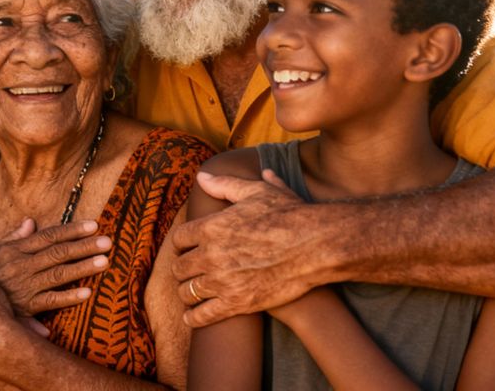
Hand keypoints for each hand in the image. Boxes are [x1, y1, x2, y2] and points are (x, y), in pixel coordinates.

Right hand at [0, 218, 110, 316]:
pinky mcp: (23, 307)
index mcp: (16, 249)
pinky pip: (49, 301)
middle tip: (108, 240)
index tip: (93, 225)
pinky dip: (67, 297)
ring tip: (104, 261)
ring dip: (82, 268)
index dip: (72, 230)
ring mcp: (24, 285)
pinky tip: (86, 293)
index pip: (49, 236)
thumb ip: (13, 237)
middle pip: (58, 252)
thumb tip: (30, 222)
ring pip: (58, 274)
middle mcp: (22, 265)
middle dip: (84, 246)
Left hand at [172, 169, 317, 326]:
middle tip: (188, 271)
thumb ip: (224, 185)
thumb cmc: (289, 215)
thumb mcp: (256, 192)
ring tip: (192, 292)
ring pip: (188, 291)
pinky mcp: (237, 303)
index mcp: (211, 227)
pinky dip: (194, 318)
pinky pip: (203, 315)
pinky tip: (194, 317)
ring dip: (187, 292)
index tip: (184, 248)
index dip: (180, 244)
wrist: (315, 246)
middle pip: (179, 267)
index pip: (178, 239)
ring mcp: (223, 281)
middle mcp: (211, 254)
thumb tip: (201, 176)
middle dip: (182, 269)